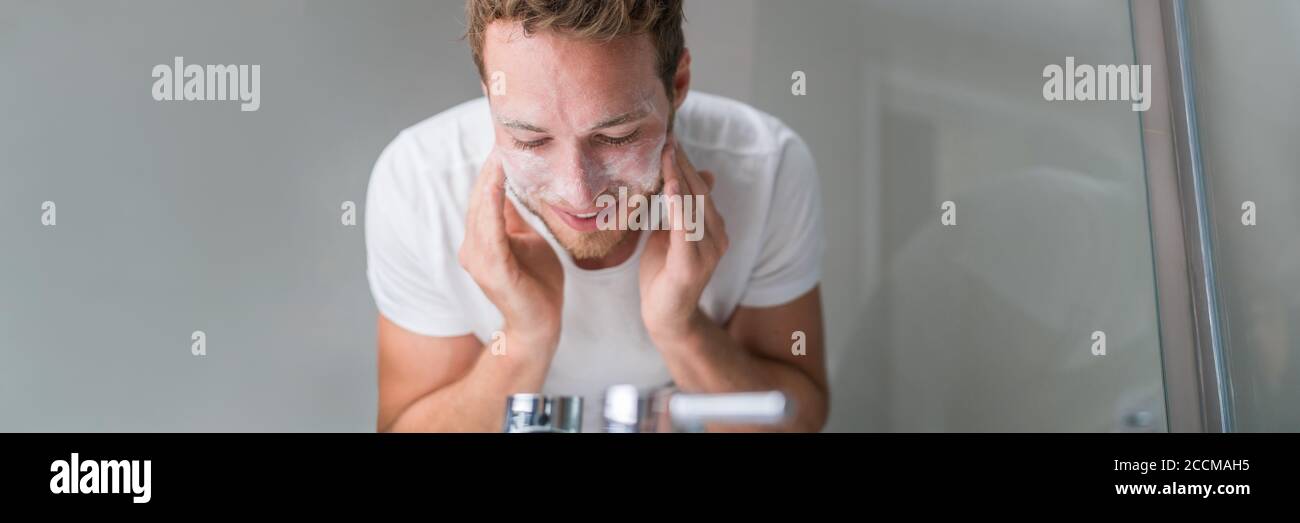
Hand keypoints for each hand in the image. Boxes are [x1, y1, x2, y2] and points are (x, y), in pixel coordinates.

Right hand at [459, 150, 564, 348]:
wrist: (541, 325)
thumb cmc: (536, 284)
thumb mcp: (526, 240)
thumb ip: (514, 218)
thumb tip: (515, 187)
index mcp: (481, 240)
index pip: (483, 196)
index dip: (491, 168)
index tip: (504, 139)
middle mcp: (472, 247)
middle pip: (479, 197)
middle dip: (489, 166)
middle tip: (502, 133)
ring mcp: (478, 259)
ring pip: (481, 208)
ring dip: (490, 178)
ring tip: (500, 150)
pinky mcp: (492, 269)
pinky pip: (491, 228)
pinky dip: (493, 202)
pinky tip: (499, 180)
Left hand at [639, 135, 728, 345]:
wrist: (665, 316)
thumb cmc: (664, 273)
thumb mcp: (673, 233)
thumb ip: (682, 208)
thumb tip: (700, 176)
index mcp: (714, 228)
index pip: (701, 188)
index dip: (686, 163)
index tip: (671, 139)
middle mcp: (718, 238)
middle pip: (700, 193)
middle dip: (682, 164)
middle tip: (667, 138)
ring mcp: (708, 252)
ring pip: (694, 207)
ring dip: (679, 177)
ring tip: (666, 153)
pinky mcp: (692, 266)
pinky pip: (685, 230)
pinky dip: (678, 207)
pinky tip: (671, 187)